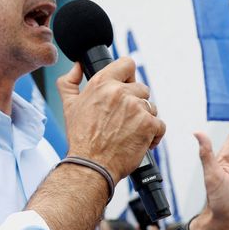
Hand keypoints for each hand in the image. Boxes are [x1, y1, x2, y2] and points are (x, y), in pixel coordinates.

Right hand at [56, 58, 163, 181]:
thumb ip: (70, 82)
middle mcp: (120, 92)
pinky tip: (140, 141)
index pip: (127, 64)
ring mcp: (136, 108)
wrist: (91, 166)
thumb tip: (77, 67)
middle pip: (141, 88)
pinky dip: (153, 135)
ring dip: (144, 119)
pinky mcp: (148, 125)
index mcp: (102, 83)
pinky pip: (159, 125)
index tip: (126, 85)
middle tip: (123, 119)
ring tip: (130, 132)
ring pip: (151, 107)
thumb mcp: (68, 106)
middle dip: (135, 103)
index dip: (128, 75)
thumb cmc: (80, 138)